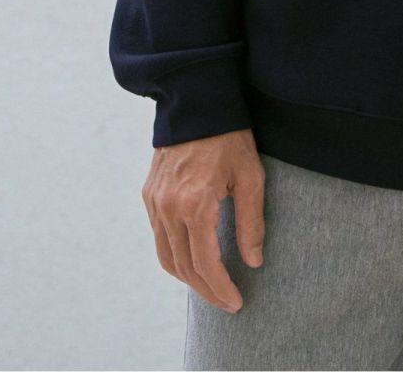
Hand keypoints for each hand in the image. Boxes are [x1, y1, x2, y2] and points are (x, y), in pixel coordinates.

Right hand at [140, 128, 265, 312]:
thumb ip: (251, 221)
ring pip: (166, 256)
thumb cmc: (229, 136)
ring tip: (212, 286)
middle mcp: (168, 208)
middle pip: (183, 266)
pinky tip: (193, 258)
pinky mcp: (149, 194)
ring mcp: (155, 202)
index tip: (237, 302)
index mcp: (195, 204)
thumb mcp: (250, 176)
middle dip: (206, 289)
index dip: (221, 288)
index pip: (205, 263)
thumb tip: (253, 261)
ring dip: (188, 277)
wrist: (196, 101)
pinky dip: (175, 255)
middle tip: (227, 301)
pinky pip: (159, 236)